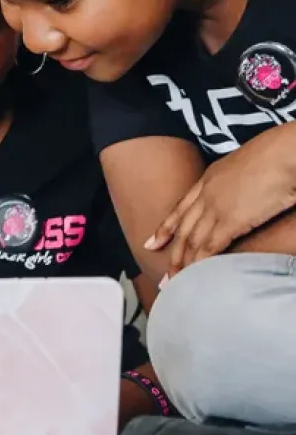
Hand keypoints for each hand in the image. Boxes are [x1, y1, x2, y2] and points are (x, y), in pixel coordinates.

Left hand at [146, 126, 295, 275]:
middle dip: (171, 253)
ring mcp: (216, 206)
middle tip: (161, 275)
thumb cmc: (279, 155)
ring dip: (183, 264)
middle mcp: (208, 192)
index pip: (182, 206)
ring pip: (192, 240)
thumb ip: (239, 185)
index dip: (167, 227)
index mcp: (211, 177)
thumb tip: (246, 197)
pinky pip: (210, 246)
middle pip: (183, 228)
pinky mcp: (231, 219)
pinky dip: (201, 263)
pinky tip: (195, 276)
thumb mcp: (249, 167)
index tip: (153, 242)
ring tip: (175, 283)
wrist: (288, 152)